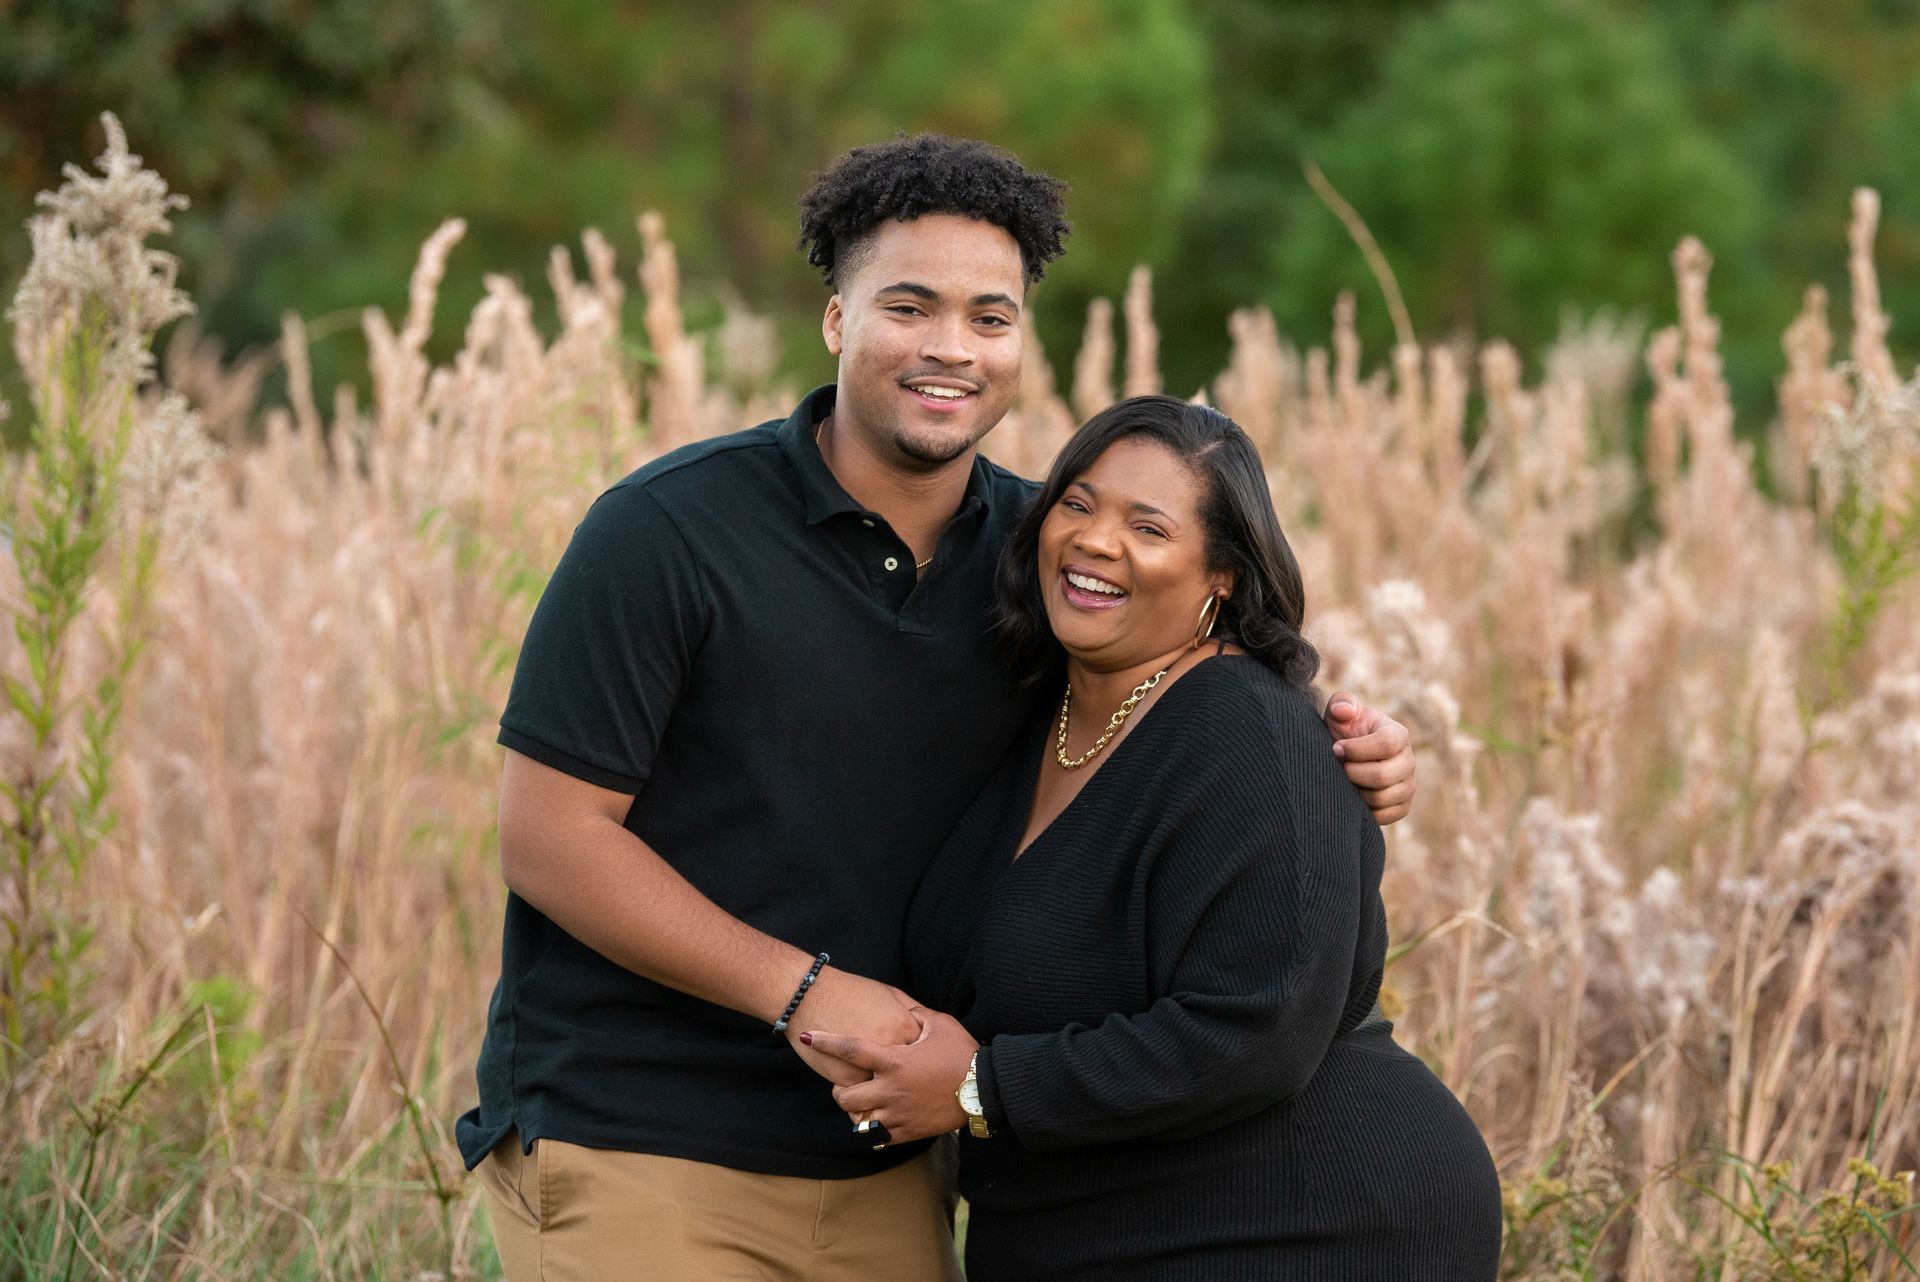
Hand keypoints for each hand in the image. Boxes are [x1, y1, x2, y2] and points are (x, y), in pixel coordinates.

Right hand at [783, 969, 920, 1086]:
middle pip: (910, 1076)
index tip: (917, 1059)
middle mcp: (892, 1050)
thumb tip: (924, 1025)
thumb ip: (911, 1010)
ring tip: (886, 1090)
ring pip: (888, 1093)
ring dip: (887, 1093)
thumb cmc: (849, 991)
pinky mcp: (849, 1080)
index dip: (921, 1057)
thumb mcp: (888, 993)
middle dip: (908, 1080)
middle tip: (906, 1081)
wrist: (810, 996)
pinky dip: (867, 1098)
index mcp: (905, 1028)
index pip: (926, 1053)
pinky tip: (865, 1089)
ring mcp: (871, 1068)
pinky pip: (865, 1098)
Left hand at [804, 1006, 977, 1143]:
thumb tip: (905, 1010)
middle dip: (839, 1091)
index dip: (826, 1041)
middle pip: (846, 1095)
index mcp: (894, 1061)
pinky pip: (879, 1136)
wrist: (984, 1090)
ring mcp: (898, 1113)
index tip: (807, 1037)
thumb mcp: (940, 1024)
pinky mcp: (908, 1131)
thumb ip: (917, 1015)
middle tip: (844, 1086)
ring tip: (860, 1105)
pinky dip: (873, 1130)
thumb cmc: (963, 1053)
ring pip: (859, 1120)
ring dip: (855, 1112)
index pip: (850, 1050)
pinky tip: (876, 1121)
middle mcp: (890, 1088)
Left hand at [1323, 691, 1415, 824]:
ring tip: (1345, 780)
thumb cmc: (1344, 731)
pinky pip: (1384, 816)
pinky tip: (1353, 795)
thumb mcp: (1339, 711)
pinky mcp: (1402, 807)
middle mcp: (1408, 761)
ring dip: (1355, 791)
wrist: (1345, 758)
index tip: (1336, 748)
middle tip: (1339, 767)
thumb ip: (1341, 702)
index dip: (1356, 749)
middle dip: (1352, 772)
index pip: (1386, 744)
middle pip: (1383, 775)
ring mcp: (1408, 786)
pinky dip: (1364, 809)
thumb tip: (1345, 711)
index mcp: (1398, 734)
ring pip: (1381, 797)